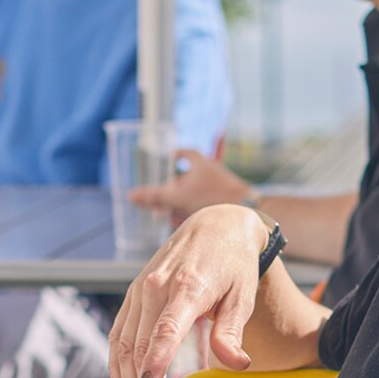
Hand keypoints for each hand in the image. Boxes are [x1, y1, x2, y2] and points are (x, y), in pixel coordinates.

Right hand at [109, 205, 269, 377]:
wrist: (214, 224)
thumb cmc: (234, 263)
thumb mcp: (243, 294)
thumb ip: (232, 331)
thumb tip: (236, 365)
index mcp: (187, 287)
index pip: (166, 328)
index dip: (156, 360)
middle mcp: (155, 288)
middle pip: (141, 347)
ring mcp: (139, 291)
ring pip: (125, 345)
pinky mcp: (133, 295)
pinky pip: (119, 334)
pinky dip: (117, 364)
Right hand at [128, 148, 252, 218]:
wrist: (247, 213)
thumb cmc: (214, 199)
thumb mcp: (178, 197)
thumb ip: (154, 197)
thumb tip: (131, 196)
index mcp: (201, 163)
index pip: (185, 153)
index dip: (174, 155)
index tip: (166, 159)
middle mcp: (212, 173)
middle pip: (187, 177)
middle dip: (173, 190)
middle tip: (161, 202)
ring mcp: (220, 188)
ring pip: (195, 194)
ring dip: (182, 204)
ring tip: (172, 216)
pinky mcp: (226, 203)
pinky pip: (205, 205)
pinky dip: (194, 212)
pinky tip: (187, 223)